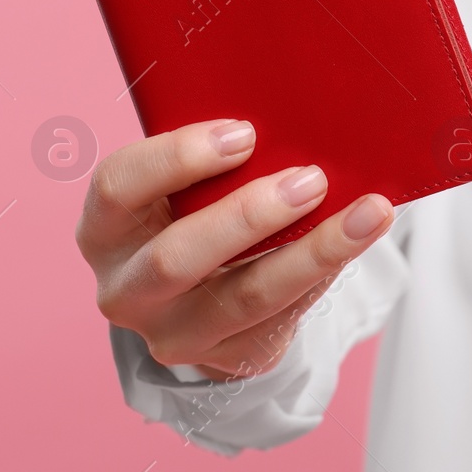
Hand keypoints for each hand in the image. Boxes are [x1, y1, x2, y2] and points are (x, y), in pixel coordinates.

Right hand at [76, 117, 394, 381]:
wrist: (208, 295)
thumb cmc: (200, 211)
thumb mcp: (185, 187)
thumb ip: (217, 159)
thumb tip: (294, 114)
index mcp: (105, 229)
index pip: (117, 187)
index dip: (177, 158)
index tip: (244, 133)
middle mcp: (126, 289)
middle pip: (175, 257)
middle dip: (249, 215)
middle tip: (311, 179)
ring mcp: (173, 333)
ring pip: (245, 298)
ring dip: (312, 251)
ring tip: (367, 212)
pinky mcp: (226, 358)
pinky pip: (282, 316)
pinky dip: (327, 272)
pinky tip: (362, 237)